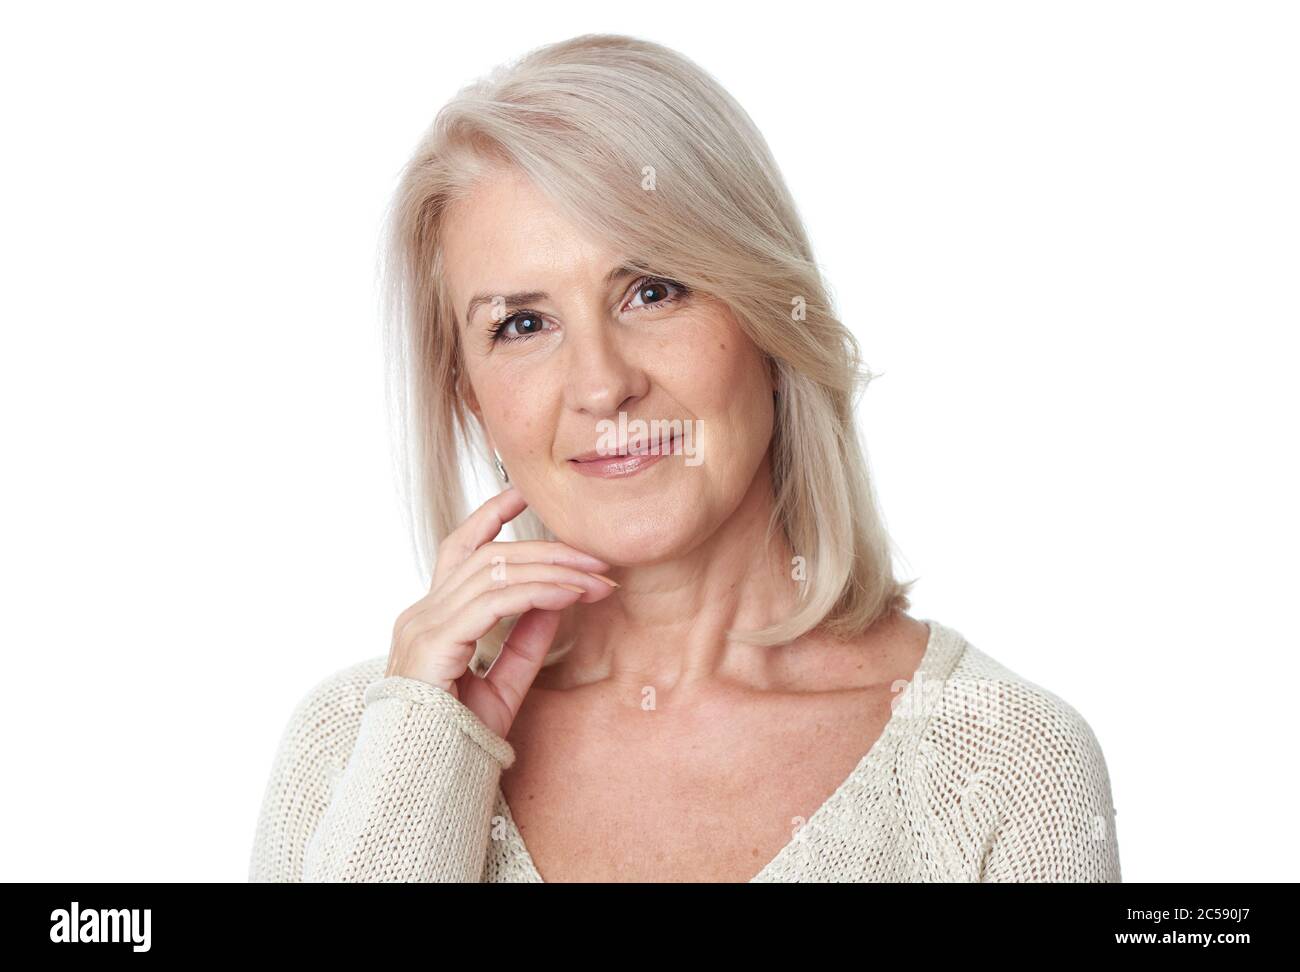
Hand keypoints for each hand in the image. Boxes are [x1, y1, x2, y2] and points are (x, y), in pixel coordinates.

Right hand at [385, 484, 616, 738]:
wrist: (423, 784)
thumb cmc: (455, 742)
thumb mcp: (503, 685)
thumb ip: (525, 642)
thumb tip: (557, 600)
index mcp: (430, 618)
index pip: (459, 549)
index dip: (490, 516)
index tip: (524, 493)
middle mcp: (421, 613)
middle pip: (487, 556)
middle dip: (547, 551)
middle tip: (597, 559)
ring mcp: (423, 625)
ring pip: (493, 572)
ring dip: (553, 570)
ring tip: (596, 579)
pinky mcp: (434, 642)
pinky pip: (494, 601)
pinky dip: (538, 592)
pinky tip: (570, 594)